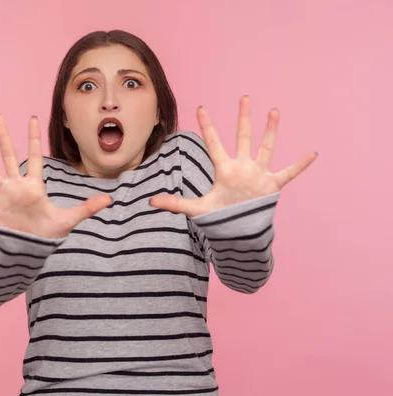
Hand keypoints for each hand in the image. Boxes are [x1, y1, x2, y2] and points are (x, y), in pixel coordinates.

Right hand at [0, 114, 111, 237]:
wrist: (29, 250)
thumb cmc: (47, 233)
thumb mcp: (69, 220)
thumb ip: (87, 208)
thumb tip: (110, 200)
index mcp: (34, 185)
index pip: (36, 156)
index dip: (34, 138)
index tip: (32, 117)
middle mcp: (16, 185)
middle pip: (9, 155)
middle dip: (4, 136)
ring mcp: (2, 194)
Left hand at [150, 95, 316, 216]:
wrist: (238, 230)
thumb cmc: (219, 217)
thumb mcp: (196, 210)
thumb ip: (175, 203)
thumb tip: (151, 201)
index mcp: (224, 169)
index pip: (213, 144)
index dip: (208, 127)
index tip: (201, 107)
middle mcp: (242, 167)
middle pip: (243, 138)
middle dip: (244, 118)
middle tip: (244, 97)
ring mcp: (258, 174)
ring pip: (266, 148)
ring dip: (271, 131)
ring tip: (274, 111)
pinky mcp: (271, 185)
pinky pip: (288, 173)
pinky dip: (300, 165)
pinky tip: (312, 153)